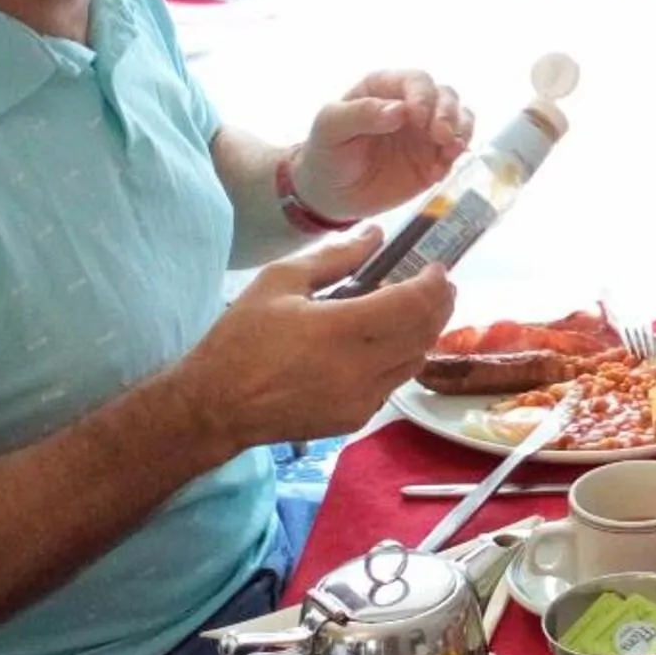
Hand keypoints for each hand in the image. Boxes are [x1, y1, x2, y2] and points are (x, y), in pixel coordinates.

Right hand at [171, 232, 457, 450]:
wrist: (216, 406)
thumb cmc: (242, 338)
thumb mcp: (279, 282)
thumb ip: (333, 257)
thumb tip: (375, 235)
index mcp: (341, 329)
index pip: (412, 304)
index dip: (433, 283)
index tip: (437, 267)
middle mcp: (361, 368)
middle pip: (424, 333)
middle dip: (439, 305)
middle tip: (439, 286)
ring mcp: (362, 399)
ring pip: (414, 361)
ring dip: (424, 333)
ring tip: (416, 311)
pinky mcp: (356, 419)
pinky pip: (393, 384)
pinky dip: (400, 360)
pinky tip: (385, 345)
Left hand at [288, 70, 474, 220]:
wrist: (330, 194)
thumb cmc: (326, 152)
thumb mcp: (330, 128)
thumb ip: (361, 114)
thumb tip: (399, 110)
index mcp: (384, 88)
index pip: (416, 80)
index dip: (423, 96)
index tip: (418, 118)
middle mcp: (410, 104)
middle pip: (445, 95)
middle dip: (449, 114)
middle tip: (441, 137)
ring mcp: (425, 131)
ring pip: (460, 118)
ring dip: (461, 132)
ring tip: (449, 152)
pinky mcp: (434, 157)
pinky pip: (456, 150)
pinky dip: (454, 157)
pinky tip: (438, 173)